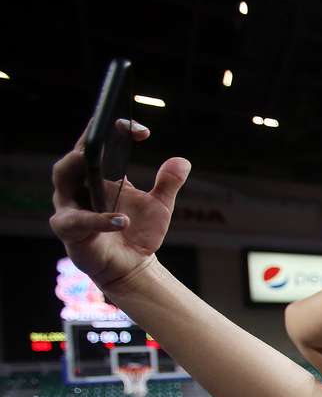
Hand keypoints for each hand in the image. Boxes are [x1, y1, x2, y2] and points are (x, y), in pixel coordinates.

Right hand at [49, 120, 190, 287]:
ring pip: (63, 180)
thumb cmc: (138, 231)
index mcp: (95, 175)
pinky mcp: (69, 231)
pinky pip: (79, 221)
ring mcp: (69, 207)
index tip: (141, 131)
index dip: (112, 131)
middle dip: (87, 145)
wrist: (131, 265)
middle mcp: (76, 186)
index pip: (95, 145)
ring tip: (102, 171)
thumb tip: (183, 161)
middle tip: (106, 138)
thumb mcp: (159, 206)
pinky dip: (100, 220)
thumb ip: (168, 184)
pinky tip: (123, 220)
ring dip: (80, 170)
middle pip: (71, 157)